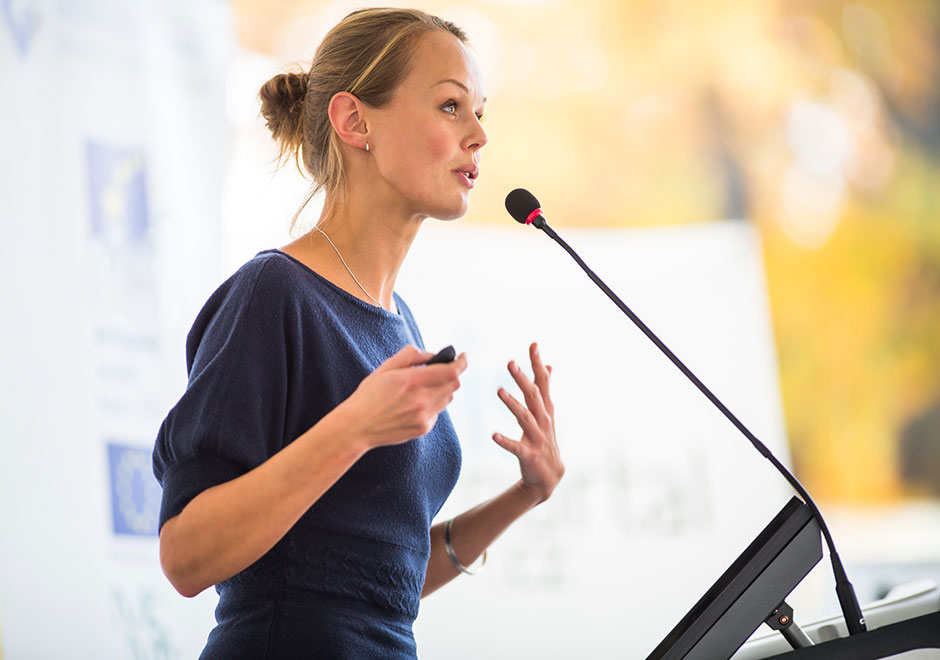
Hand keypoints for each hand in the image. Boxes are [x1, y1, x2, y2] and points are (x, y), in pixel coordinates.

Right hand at [338, 345, 466, 449]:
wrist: (357, 426)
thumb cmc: (369, 395)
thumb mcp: (386, 368)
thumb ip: (411, 356)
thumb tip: (432, 355)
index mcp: (412, 381)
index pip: (451, 371)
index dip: (462, 362)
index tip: (463, 356)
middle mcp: (422, 400)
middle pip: (454, 384)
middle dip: (451, 374)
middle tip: (441, 369)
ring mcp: (424, 416)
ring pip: (448, 398)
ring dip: (442, 388)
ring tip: (424, 387)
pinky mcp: (423, 428)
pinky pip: (438, 411)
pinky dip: (433, 403)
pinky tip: (415, 403)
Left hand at [493, 342, 563, 502]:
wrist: (549, 476)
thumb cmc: (545, 439)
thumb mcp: (547, 413)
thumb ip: (545, 389)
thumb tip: (549, 365)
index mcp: (545, 409)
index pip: (543, 382)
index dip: (537, 363)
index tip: (533, 344)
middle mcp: (544, 420)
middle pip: (534, 396)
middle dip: (523, 379)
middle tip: (510, 363)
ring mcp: (537, 438)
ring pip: (525, 418)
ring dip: (512, 404)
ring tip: (499, 391)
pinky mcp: (529, 455)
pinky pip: (516, 447)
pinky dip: (506, 441)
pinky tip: (493, 435)